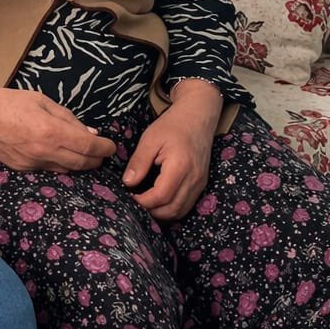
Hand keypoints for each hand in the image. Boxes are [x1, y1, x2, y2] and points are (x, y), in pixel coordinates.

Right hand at [0, 66, 114, 173]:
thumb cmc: (9, 102)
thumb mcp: (43, 101)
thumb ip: (68, 118)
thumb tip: (90, 133)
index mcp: (52, 131)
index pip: (89, 147)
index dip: (105, 149)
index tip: (111, 147)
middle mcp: (45, 152)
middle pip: (82, 164)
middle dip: (96, 160)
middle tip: (102, 153)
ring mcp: (33, 164)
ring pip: (67, 170)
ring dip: (80, 164)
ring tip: (85, 155)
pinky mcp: (22, 169)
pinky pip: (49, 170)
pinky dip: (60, 164)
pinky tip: (60, 155)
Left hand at [123, 83, 220, 220]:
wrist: (198, 116)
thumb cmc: (173, 125)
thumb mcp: (150, 139)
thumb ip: (139, 162)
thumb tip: (128, 183)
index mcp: (180, 166)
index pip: (161, 196)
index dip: (143, 202)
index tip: (129, 196)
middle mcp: (194, 178)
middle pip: (172, 209)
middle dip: (152, 211)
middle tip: (136, 203)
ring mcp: (200, 182)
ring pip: (181, 210)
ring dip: (162, 212)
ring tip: (146, 203)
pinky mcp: (202, 182)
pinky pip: (187, 204)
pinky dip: (172, 207)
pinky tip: (159, 200)